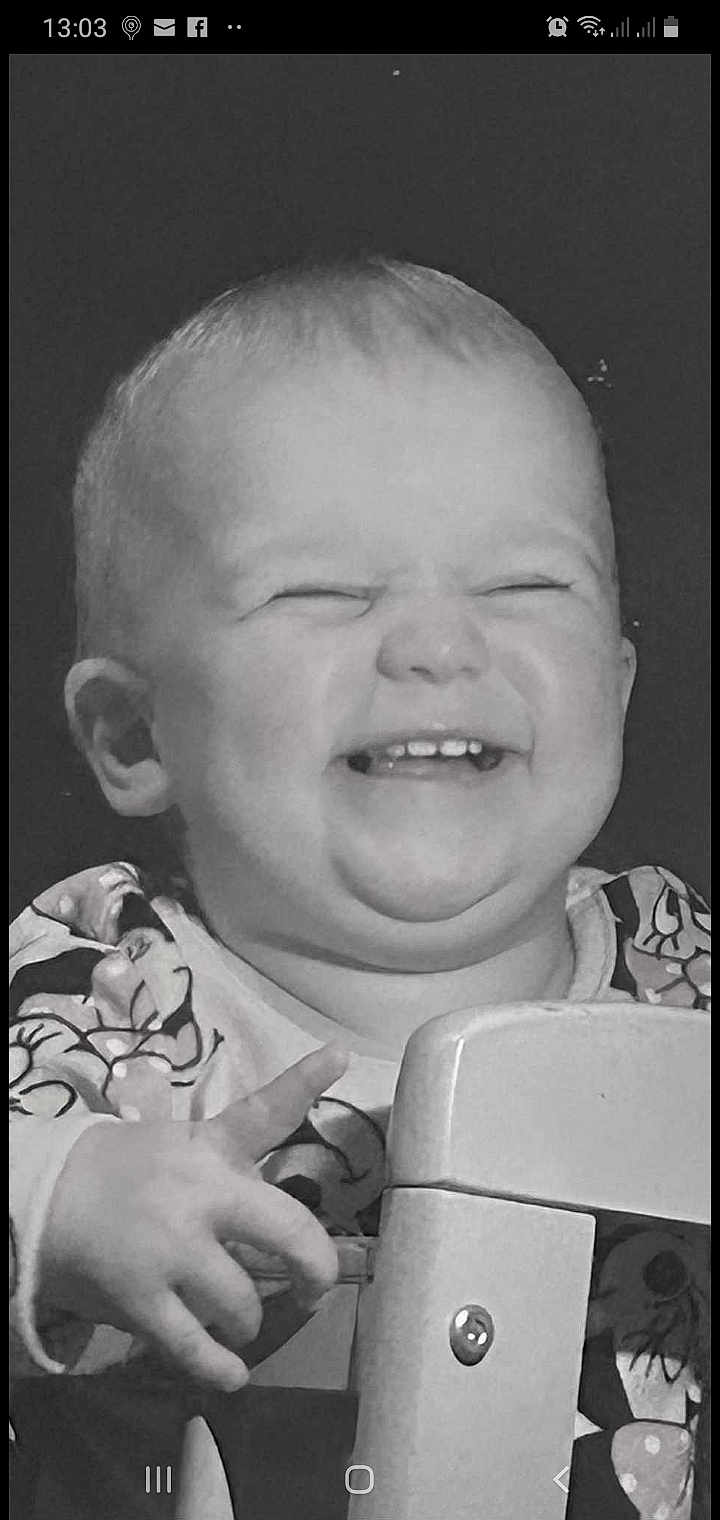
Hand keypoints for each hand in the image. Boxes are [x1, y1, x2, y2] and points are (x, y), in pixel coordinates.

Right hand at [36, 1043, 348, 1389]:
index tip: (338, 1057)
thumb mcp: (182, 1142)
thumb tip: (282, 1159)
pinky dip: (219, 1368)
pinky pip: (193, 1348)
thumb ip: (239, 1146)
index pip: (263, 1111)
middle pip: (286, 1232)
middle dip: (314, 1267)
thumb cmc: (125, 1170)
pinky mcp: (140, 1302)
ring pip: (242, 1303)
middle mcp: (198, 1197)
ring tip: (240, 1318)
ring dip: (248, 1320)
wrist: (42, 1200)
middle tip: (312, 1286)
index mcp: (207, 1150)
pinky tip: (233, 1373)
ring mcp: (170, 1253)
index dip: (305, 1081)